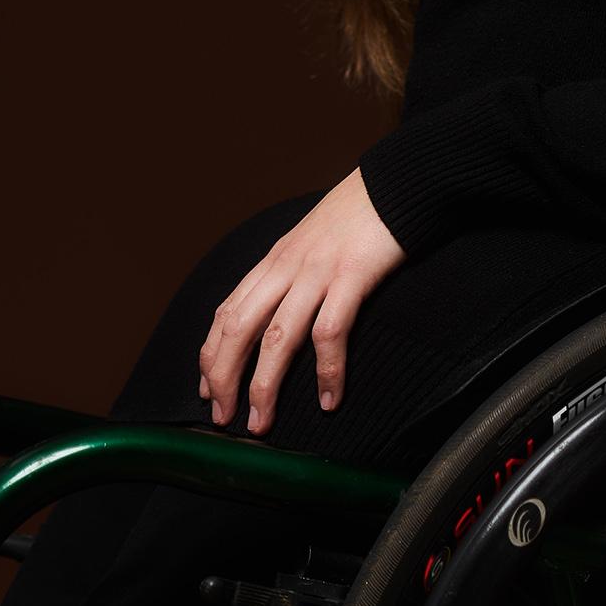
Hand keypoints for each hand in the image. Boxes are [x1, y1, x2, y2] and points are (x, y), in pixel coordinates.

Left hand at [198, 168, 405, 436]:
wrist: (397, 181)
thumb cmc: (360, 213)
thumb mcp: (312, 239)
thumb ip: (294, 271)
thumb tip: (283, 310)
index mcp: (274, 260)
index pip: (227, 313)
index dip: (212, 355)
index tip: (208, 391)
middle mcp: (286, 267)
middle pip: (239, 329)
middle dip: (224, 378)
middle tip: (223, 418)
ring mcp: (317, 272)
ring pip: (276, 337)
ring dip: (263, 386)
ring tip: (260, 423)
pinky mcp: (351, 276)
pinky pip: (330, 332)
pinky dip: (327, 371)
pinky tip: (330, 399)